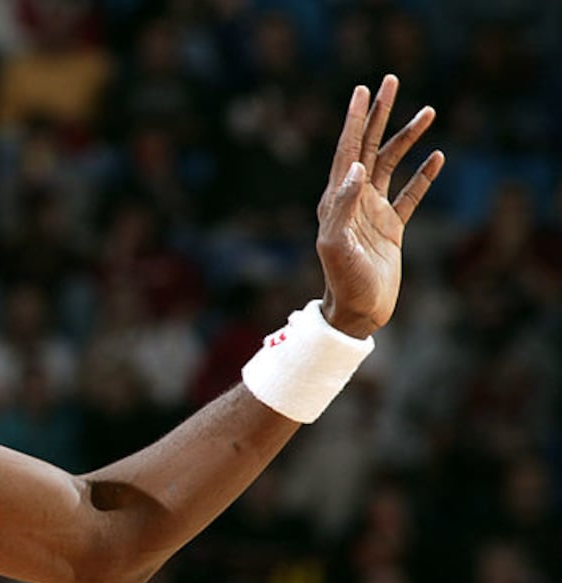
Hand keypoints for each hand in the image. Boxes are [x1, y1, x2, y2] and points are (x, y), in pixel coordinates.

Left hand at [315, 75, 444, 337]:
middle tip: (390, 81)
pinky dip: (424, 174)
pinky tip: (437, 156)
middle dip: (379, 115)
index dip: (355, 121)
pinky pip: (410, 194)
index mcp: (336, 199)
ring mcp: (373, 211)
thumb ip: (342, 206)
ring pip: (393, 164)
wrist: (357, 310)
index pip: (347, 151)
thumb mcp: (335, 244)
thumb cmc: (341, 280)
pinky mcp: (391, 227)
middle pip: (369, 147)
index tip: (362, 91)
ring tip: (429, 111)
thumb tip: (355, 168)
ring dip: (408, 137)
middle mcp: (353, 199)